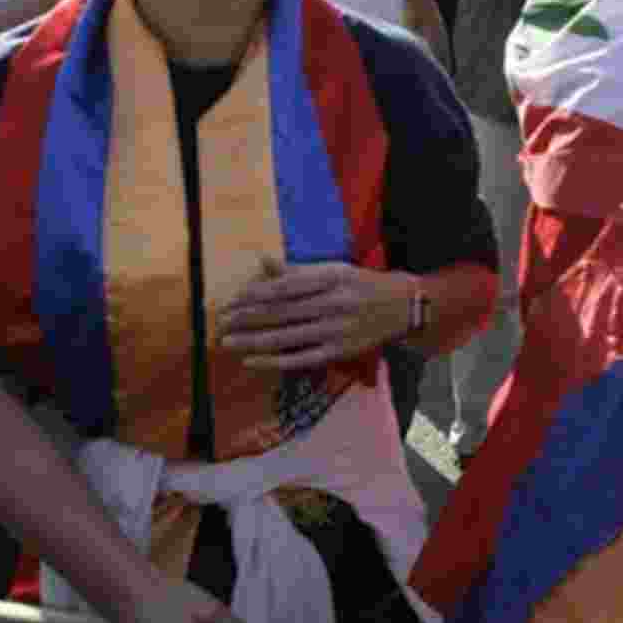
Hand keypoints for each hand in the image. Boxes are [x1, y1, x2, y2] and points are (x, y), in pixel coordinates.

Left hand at [218, 260, 414, 369]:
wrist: (401, 307)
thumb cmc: (361, 284)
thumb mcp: (333, 269)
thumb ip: (297, 270)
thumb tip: (263, 261)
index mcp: (329, 279)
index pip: (284, 288)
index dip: (254, 295)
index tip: (231, 300)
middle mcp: (331, 304)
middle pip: (281, 312)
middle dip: (247, 318)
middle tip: (221, 322)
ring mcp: (334, 330)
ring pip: (286, 337)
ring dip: (253, 339)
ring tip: (227, 340)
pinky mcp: (338, 352)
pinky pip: (300, 359)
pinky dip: (274, 361)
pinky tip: (252, 360)